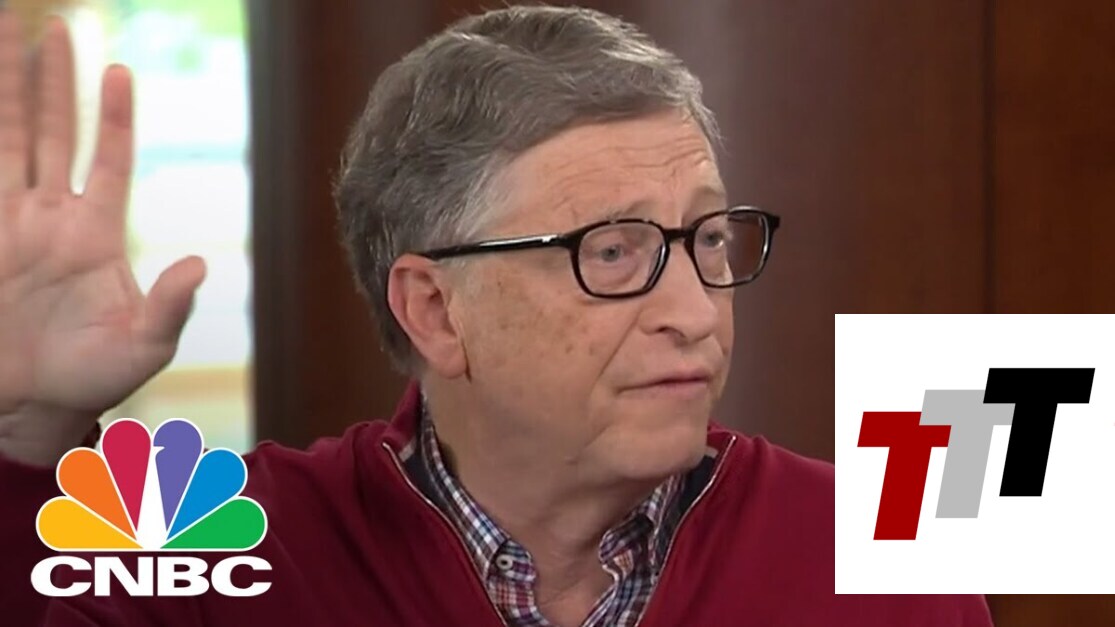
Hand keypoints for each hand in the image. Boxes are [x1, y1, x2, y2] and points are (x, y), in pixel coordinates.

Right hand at [0, 13, 204, 464]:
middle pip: (52, 132)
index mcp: (96, 233)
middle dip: (53, 81)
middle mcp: (52, 217)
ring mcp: (11, 224)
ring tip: (9, 34)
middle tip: (54, 26)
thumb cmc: (92, 380)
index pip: (107, 159)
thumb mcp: (143, 346)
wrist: (31, 405)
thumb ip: (169, 306)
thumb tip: (200, 267)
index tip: (120, 70)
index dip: (113, 117)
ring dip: (8, 90)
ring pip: (8, 140)